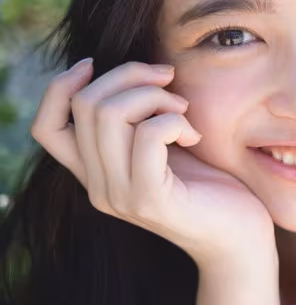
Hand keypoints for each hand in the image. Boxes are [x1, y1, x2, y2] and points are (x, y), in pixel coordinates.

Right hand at [30, 59, 275, 268]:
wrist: (240, 238)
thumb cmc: (209, 185)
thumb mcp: (162, 146)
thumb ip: (135, 120)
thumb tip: (130, 72)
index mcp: (95, 175)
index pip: (46, 127)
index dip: (62, 87)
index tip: (97, 65)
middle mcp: (98, 188)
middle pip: (85, 105)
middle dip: (129, 76)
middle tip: (168, 84)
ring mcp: (121, 196)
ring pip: (110, 113)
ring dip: (154, 96)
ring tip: (183, 112)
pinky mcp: (151, 199)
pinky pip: (149, 134)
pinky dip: (174, 119)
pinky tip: (193, 135)